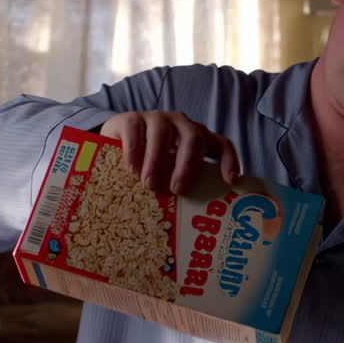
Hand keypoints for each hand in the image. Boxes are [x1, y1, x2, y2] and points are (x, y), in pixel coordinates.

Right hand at [100, 111, 239, 194]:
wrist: (113, 145)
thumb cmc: (147, 165)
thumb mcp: (166, 176)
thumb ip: (177, 187)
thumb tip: (184, 223)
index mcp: (197, 140)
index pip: (221, 145)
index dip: (229, 160)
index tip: (230, 181)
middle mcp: (181, 126)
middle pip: (194, 139)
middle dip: (187, 165)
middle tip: (177, 189)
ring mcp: (157, 120)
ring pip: (163, 134)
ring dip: (157, 160)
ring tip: (149, 184)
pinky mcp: (132, 119)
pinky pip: (136, 130)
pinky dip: (134, 151)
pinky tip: (131, 169)